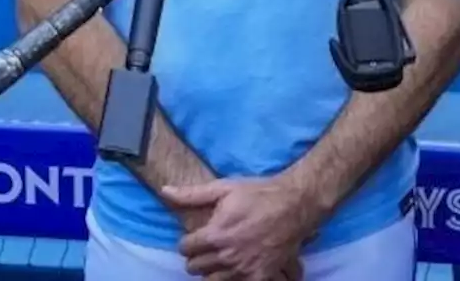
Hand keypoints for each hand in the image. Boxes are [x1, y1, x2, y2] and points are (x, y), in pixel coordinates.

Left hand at [165, 177, 313, 278]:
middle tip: (206, 247)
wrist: (294, 205)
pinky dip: (232, 278)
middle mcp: (226, 256)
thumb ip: (192, 194)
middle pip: (195, 268)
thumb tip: (165, 191)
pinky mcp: (259, 277)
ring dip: (211, 270)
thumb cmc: (258, 194)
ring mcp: (243, 270)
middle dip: (197, 256)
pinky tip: (236, 266)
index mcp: (214, 235)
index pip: (184, 248)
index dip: (187, 241)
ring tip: (219, 258)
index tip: (195, 236)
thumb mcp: (224, 188)